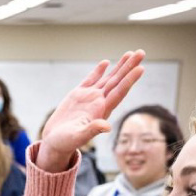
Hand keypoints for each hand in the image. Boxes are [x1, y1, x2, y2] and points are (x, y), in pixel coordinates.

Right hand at [38, 50, 144, 172]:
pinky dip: (98, 71)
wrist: (54, 141)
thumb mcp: (78, 137)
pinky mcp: (77, 95)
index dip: (129, 80)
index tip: (140, 68)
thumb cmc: (66, 142)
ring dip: (120, 66)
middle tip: (141, 52)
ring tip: (131, 53)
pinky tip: (106, 63)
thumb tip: (106, 126)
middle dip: (129, 67)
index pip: (119, 92)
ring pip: (108, 78)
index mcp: (101, 111)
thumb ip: (92, 130)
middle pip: (118, 81)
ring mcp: (89, 97)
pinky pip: (90, 80)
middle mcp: (99, 102)